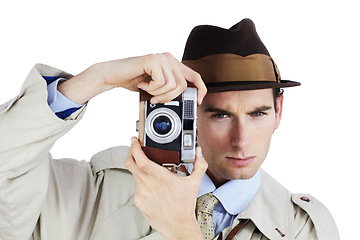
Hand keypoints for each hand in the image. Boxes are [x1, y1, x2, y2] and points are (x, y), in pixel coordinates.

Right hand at [58, 53, 206, 104]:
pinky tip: (142, 85)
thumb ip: (170, 89)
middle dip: (170, 98)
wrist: (112, 74)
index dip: (200, 90)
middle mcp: (169, 58)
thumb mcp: (156, 87)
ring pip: (172, 85)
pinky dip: (151, 89)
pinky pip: (160, 82)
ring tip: (147, 91)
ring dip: (158, 94)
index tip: (198, 102)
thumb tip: (185, 102)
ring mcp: (161, 58)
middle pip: (183, 85)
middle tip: (156, 100)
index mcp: (173, 64)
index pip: (195, 76)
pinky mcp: (153, 60)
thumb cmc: (134, 80)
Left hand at [124, 137, 206, 239]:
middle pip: (130, 163)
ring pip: (133, 174)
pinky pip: (136, 186)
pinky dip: (141, 181)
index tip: (134, 141)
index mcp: (161, 178)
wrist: (178, 226)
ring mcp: (141, 193)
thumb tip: (199, 152)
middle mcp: (149, 185)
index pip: (141, 159)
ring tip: (148, 168)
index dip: (134, 147)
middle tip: (135, 148)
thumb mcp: (195, 183)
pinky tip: (150, 184)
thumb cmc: (184, 206)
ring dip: (138, 168)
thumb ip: (199, 164)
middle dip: (131, 153)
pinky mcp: (138, 201)